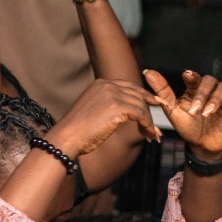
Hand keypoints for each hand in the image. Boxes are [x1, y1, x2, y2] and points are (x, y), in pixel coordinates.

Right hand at [46, 78, 161, 159]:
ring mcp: (113, 94)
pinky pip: (141, 114)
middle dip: (149, 108)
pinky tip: (147, 134)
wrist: (67, 137)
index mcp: (100, 83)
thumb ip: (105, 103)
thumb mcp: (90, 109)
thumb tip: (121, 110)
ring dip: (148, 121)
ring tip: (151, 134)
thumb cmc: (76, 130)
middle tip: (155, 123)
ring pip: (141, 105)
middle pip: (137, 94)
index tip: (153, 103)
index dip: (143, 95)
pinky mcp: (118, 106)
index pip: (128, 86)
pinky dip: (147, 124)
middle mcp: (107, 85)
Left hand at [145, 69, 221, 157]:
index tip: (187, 76)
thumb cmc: (186, 125)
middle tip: (194, 110)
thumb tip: (147, 72)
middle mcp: (210, 90)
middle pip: (210, 81)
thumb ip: (162, 92)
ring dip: (215, 99)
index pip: (194, 78)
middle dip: (202, 94)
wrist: (201, 144)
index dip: (192, 76)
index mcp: (194, 89)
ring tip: (206, 113)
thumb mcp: (172, 110)